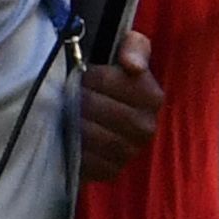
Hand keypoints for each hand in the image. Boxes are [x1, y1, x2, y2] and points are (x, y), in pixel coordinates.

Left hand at [77, 36, 161, 183]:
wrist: (103, 113)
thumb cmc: (114, 78)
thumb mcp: (128, 52)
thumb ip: (135, 47)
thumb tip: (133, 66)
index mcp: (152, 97)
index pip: (108, 81)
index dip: (88, 76)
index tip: (81, 74)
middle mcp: (146, 127)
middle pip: (98, 109)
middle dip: (78, 98)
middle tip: (68, 94)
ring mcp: (129, 152)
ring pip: (91, 135)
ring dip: (73, 122)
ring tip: (65, 112)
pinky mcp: (111, 171)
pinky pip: (87, 161)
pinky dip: (74, 148)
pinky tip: (69, 136)